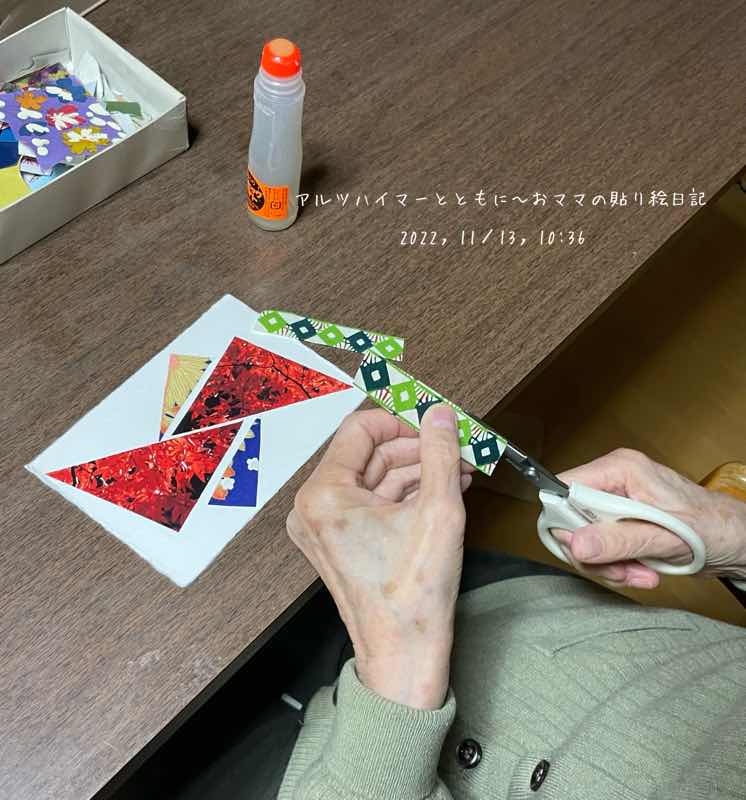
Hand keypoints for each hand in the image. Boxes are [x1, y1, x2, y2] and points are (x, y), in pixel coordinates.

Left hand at [286, 406, 471, 709]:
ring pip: (375, 479)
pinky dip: (406, 494)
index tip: (433, 421)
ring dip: (417, 471)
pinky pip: (373, 503)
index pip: (360, 430)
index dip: (401, 421)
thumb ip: (439, 453)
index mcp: (323, 495)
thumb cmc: (412, 596)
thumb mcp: (438, 510)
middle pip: (369, 455)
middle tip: (455, 445)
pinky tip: (443, 488)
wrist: (405, 656)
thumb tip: (440, 416)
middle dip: (417, 449)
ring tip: (458, 467)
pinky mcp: (341, 541)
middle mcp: (314, 507)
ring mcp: (325, 527)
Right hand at [554, 448, 745, 587]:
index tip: (585, 549)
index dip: (566, 523)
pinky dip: (613, 564)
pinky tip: (638, 570)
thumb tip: (577, 544)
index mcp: (620, 469)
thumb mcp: (665, 538)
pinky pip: (596, 545)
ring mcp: (614, 500)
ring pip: (581, 537)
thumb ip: (618, 540)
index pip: (565, 488)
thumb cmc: (713, 528)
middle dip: (592, 552)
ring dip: (605, 564)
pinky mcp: (617, 519)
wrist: (734, 539)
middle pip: (570, 518)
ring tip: (637, 572)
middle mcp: (613, 480)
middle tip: (620, 569)